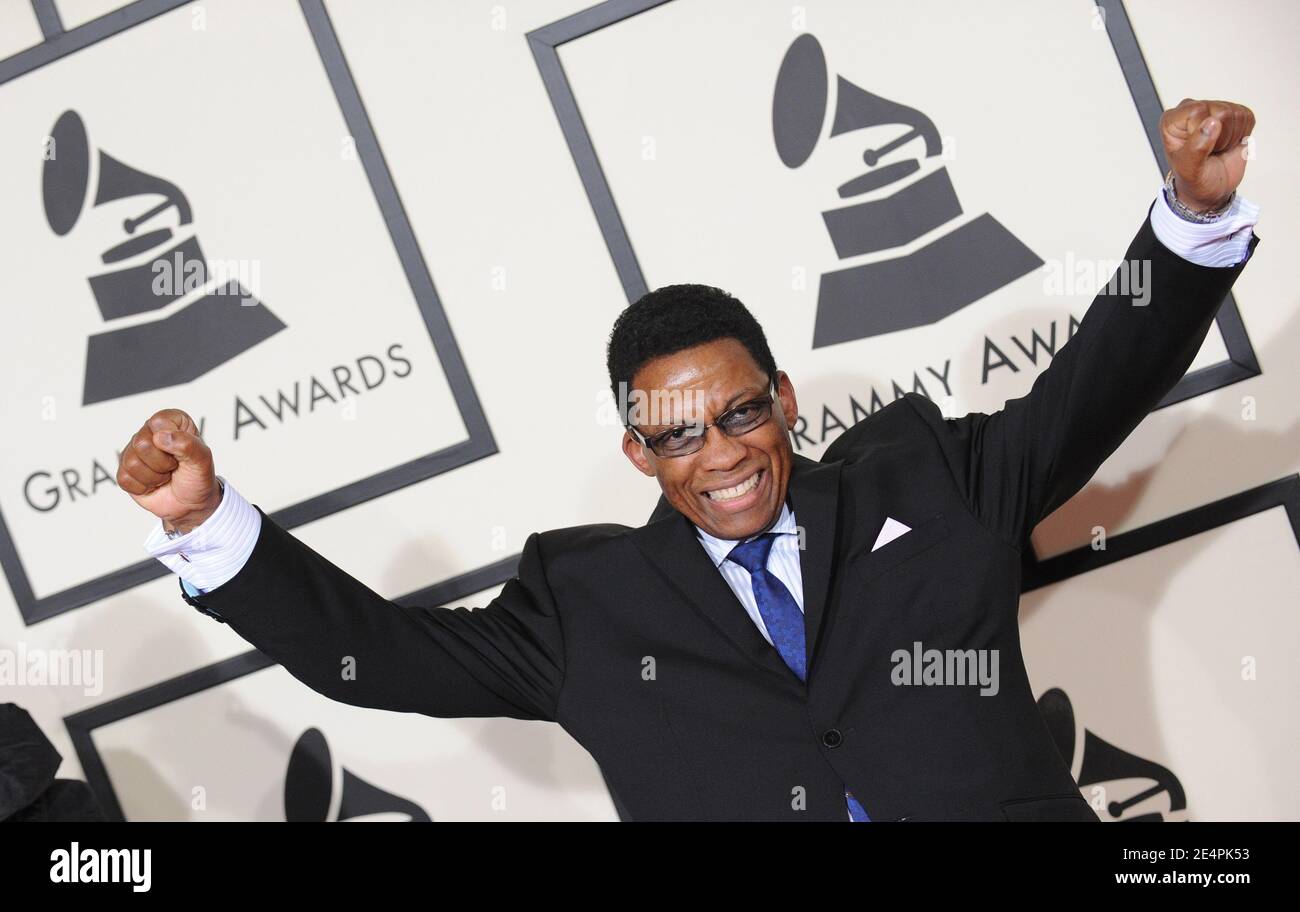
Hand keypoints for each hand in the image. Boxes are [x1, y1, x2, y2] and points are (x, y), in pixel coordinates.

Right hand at [116, 408, 220, 533]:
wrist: (191, 505)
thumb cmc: (198, 477)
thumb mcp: (203, 460)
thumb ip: (188, 444)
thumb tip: (160, 437)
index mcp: (171, 422)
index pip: (159, 422)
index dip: (171, 441)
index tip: (183, 452)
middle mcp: (150, 433)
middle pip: (141, 444)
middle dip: (163, 463)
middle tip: (174, 467)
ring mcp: (134, 452)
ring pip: (132, 463)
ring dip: (155, 477)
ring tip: (165, 475)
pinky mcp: (125, 471)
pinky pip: (125, 478)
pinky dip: (144, 487)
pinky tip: (154, 484)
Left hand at [1160, 98, 1254, 211]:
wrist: (1211, 189)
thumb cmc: (1194, 179)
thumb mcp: (1189, 169)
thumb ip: (1196, 147)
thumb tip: (1212, 122)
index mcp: (1172, 120)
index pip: (1198, 111)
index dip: (1204, 134)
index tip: (1197, 150)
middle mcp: (1191, 110)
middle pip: (1222, 111)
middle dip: (1221, 137)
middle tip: (1210, 151)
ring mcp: (1213, 110)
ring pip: (1236, 114)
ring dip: (1231, 138)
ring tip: (1217, 149)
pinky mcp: (1233, 114)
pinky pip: (1248, 117)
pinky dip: (1242, 135)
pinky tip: (1229, 143)